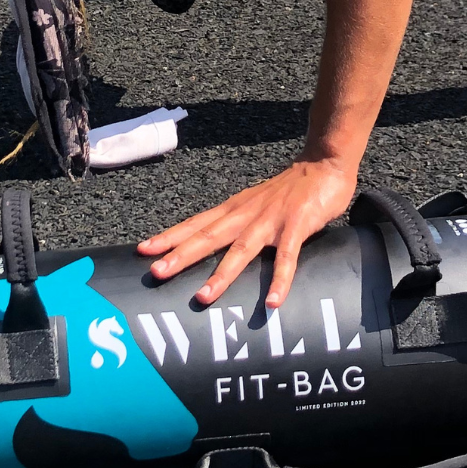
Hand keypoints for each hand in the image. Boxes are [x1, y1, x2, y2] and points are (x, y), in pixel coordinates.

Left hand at [138, 159, 356, 308]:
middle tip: (156, 273)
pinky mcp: (296, 226)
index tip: (143, 250)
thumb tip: (219, 250)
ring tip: (202, 297)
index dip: (169, 237)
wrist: (324, 164)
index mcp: (234, 209)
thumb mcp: (255, 204)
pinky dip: (279, 279)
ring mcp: (270, 220)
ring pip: (241, 250)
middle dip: (180, 255)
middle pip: (208, 236)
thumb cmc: (289, 190)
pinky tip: (273, 303)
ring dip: (221, 274)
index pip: (196, 224)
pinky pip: (288, 257)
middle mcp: (246, 214)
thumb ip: (239, 225)